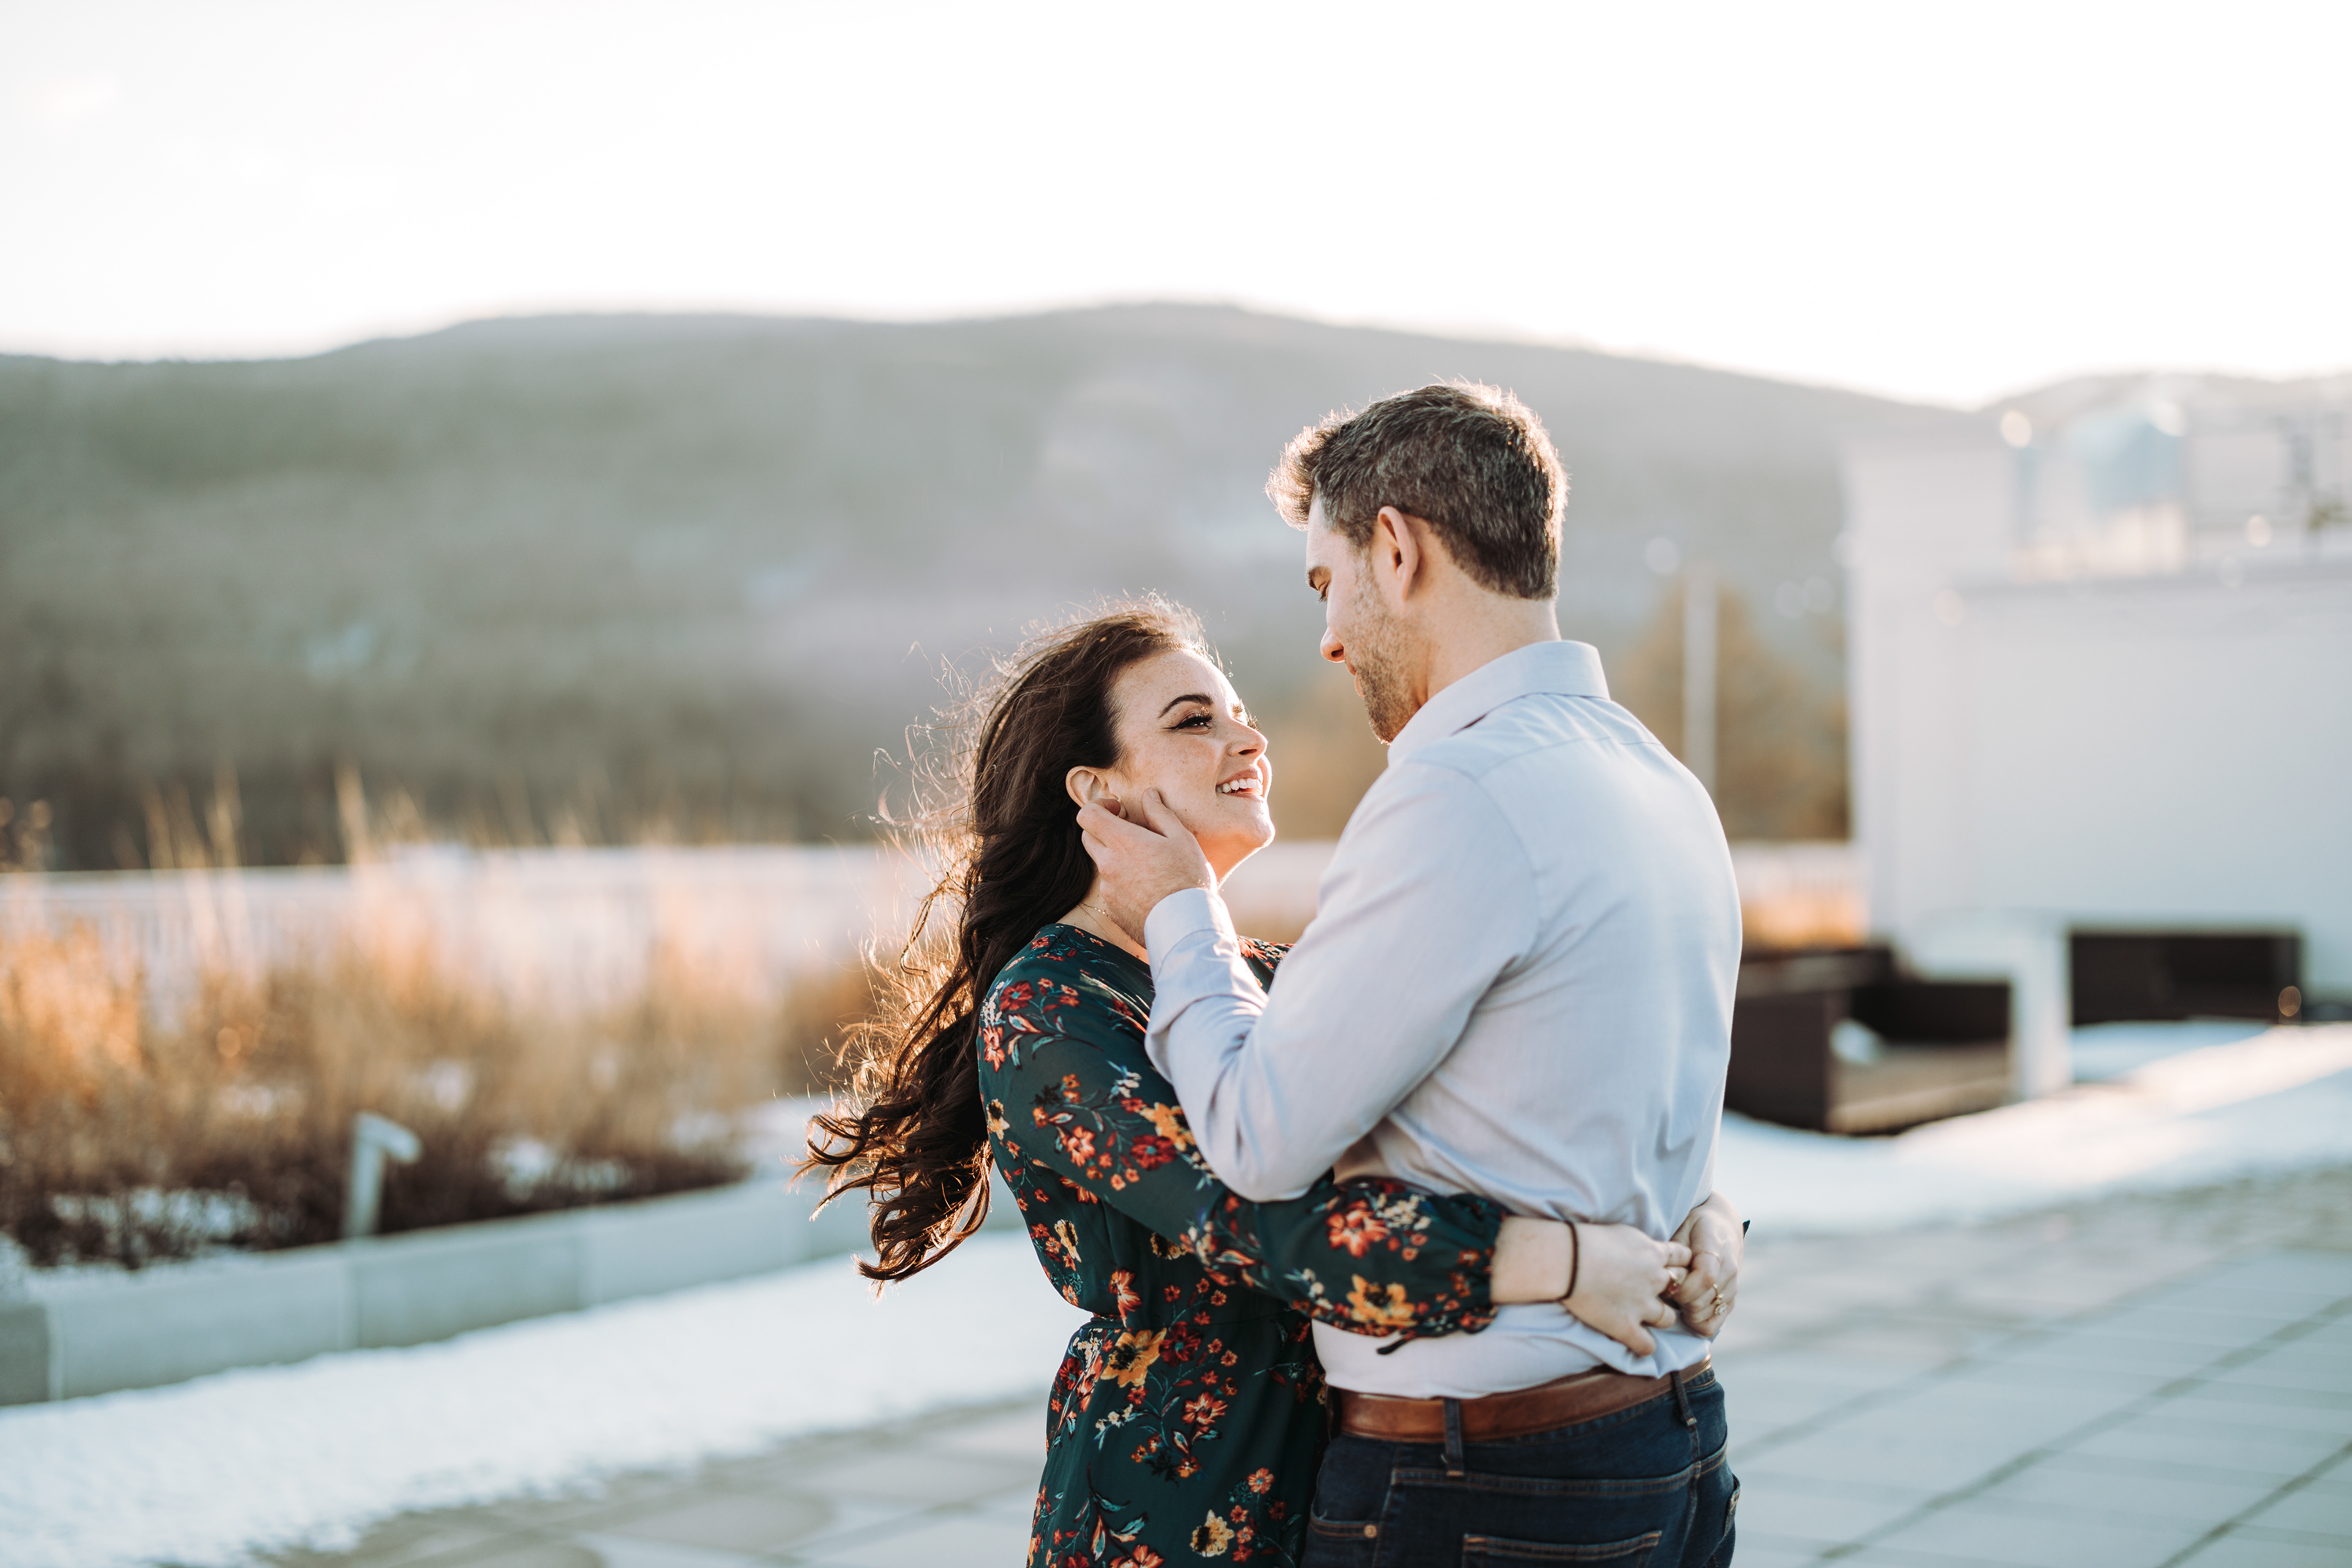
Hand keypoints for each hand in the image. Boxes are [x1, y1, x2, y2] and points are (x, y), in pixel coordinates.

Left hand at [1075, 788, 1215, 938]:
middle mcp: (1107, 864)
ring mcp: (1108, 889)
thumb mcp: (1181, 838)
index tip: (1119, 810)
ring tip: (1148, 866)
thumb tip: (1149, 795)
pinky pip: (1111, 889)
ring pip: (1102, 864)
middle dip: (1104, 829)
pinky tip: (1148, 889)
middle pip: (1088, 837)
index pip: (1087, 815)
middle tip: (1131, 833)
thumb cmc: (1187, 878)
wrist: (1185, 925)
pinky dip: (1123, 883)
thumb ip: (1160, 814)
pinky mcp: (1112, 909)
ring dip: (1116, 858)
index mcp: (1121, 842)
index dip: (1098, 806)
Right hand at [1561, 1223, 1690, 1356]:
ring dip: (1661, 1318)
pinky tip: (1636, 1341)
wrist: (1569, 1260)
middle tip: (1655, 1291)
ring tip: (1647, 1317)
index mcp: (1654, 1253)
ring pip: (1669, 1319)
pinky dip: (1643, 1346)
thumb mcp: (1623, 1232)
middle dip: (1673, 1290)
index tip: (1667, 1266)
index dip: (1678, 1263)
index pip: (1683, 1257)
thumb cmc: (1588, 1239)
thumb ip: (1641, 1244)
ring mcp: (1643, 1305)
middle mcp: (1655, 1280)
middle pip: (1681, 1288)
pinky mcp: (1627, 1327)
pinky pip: (1647, 1346)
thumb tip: (1644, 1250)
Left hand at [1669, 1192, 1743, 1338]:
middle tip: (1669, 1288)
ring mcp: (1732, 1289)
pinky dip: (1696, 1321)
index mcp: (1716, 1250)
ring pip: (1705, 1317)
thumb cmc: (1696, 1227)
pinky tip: (1686, 1308)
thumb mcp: (1683, 1230)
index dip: (1683, 1286)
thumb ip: (1675, 1255)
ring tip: (1678, 1295)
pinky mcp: (1731, 1301)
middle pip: (1700, 1302)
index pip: (1705, 1278)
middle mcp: (1729, 1272)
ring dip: (1685, 1311)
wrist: (1723, 1226)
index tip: (1668, 1282)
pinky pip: (1713, 1325)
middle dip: (1678, 1300)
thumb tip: (1665, 1278)